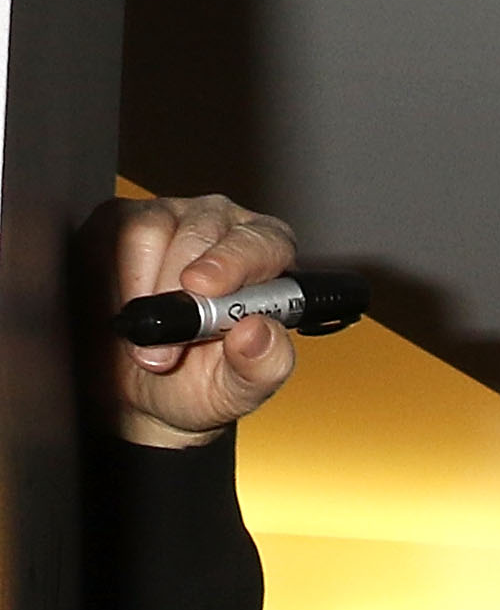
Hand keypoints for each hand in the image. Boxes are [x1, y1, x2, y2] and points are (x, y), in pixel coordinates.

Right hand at [93, 191, 303, 449]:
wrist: (139, 388)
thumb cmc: (199, 383)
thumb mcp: (237, 392)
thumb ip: (263, 367)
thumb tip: (260, 331)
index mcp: (271, 263)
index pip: (264, 242)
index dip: (234, 262)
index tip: (204, 289)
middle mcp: (226, 230)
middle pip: (203, 230)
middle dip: (178, 288)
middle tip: (168, 339)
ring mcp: (175, 217)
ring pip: (154, 228)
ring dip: (146, 290)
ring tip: (152, 340)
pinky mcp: (126, 216)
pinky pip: (118, 231)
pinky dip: (121, 276)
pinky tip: (130, 308)